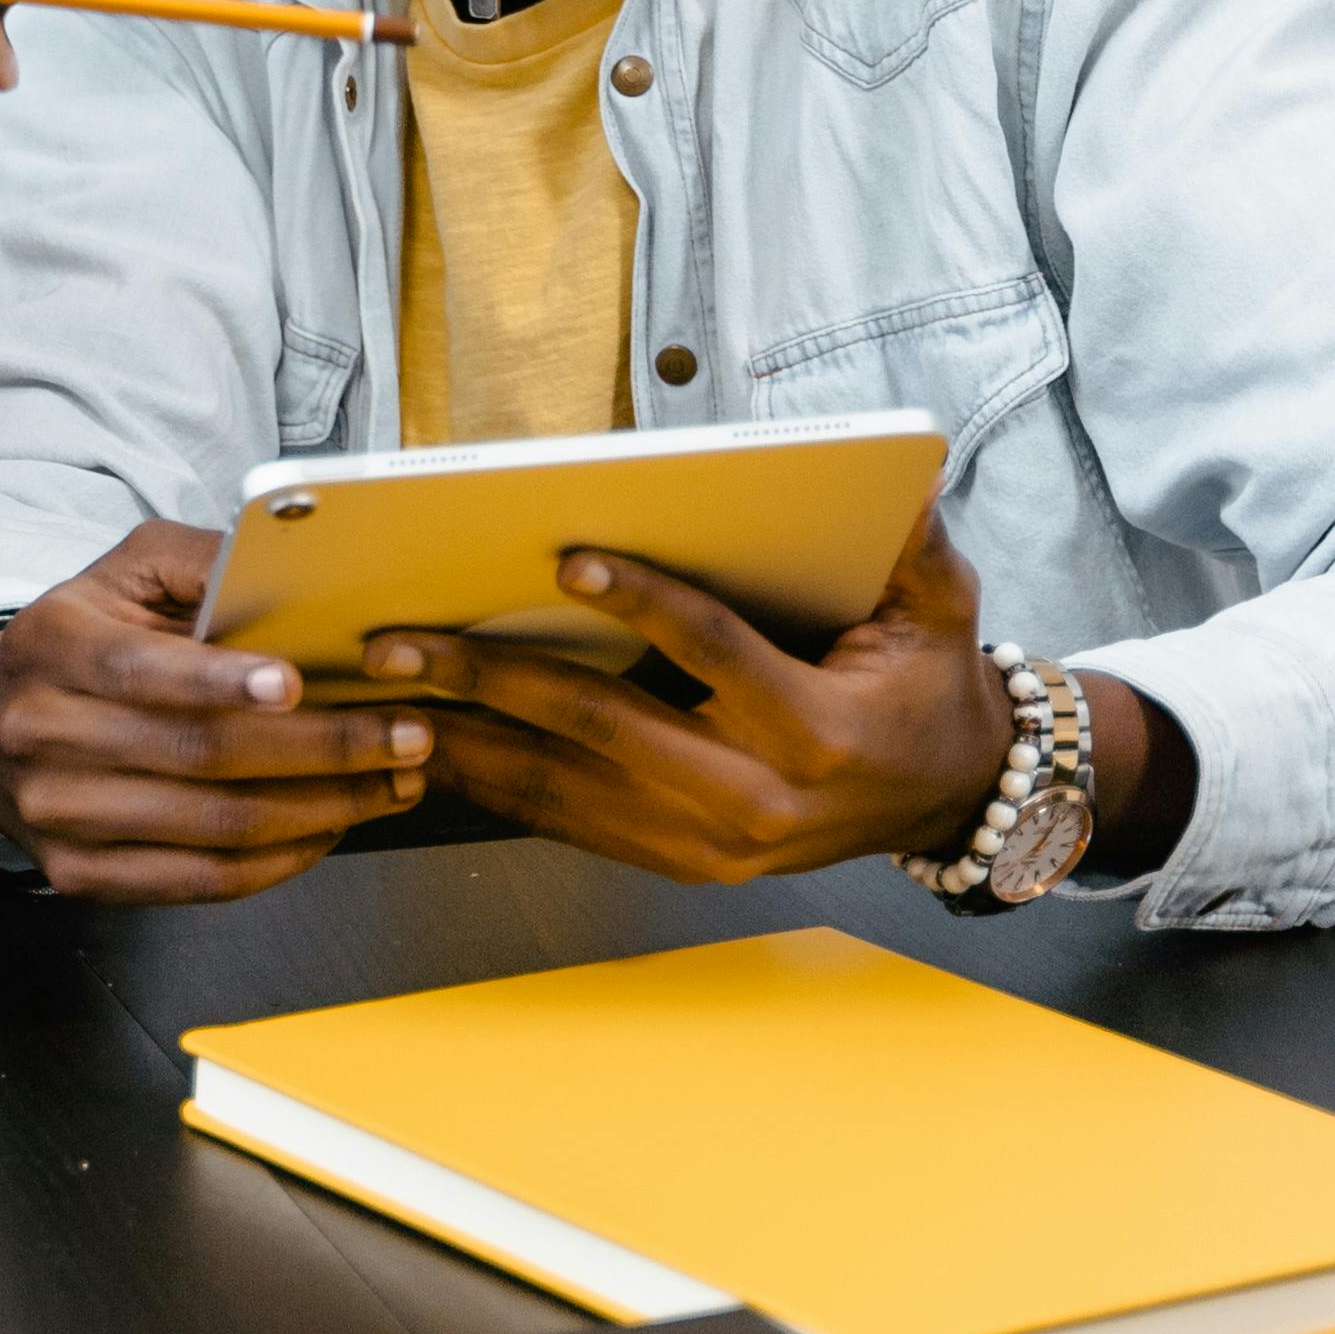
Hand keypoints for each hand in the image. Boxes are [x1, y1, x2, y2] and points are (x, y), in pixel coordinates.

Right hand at [0, 518, 433, 902]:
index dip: (224, 682)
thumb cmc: (83, 637)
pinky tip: (329, 829)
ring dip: (321, 810)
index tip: (299, 684)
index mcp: (53, 645)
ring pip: (213, 827)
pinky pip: (200, 882)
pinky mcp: (81, 874)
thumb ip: (199, 560)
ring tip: (390, 784)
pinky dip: (279, 862)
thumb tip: (286, 564)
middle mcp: (44, 733)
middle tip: (404, 737)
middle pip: (200, 756)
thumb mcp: (125, 571)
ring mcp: (58, 815)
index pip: (144, 671)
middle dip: (322, 751)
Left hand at [361, 505, 1020, 882]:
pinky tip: (434, 751)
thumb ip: (915, 543)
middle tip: (404, 642)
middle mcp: (757, 801)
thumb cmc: (926, 690)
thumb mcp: (941, 610)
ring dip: (468, 743)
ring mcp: (712, 847)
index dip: (641, 603)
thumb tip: (907, 469)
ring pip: (566, 792)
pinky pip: (571, 825)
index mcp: (815, 731)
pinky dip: (495, 789)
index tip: (563, 559)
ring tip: (388, 700)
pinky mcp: (682, 864)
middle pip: (603, 729)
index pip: (713, 655)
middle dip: (493, 680)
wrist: (946, 803)